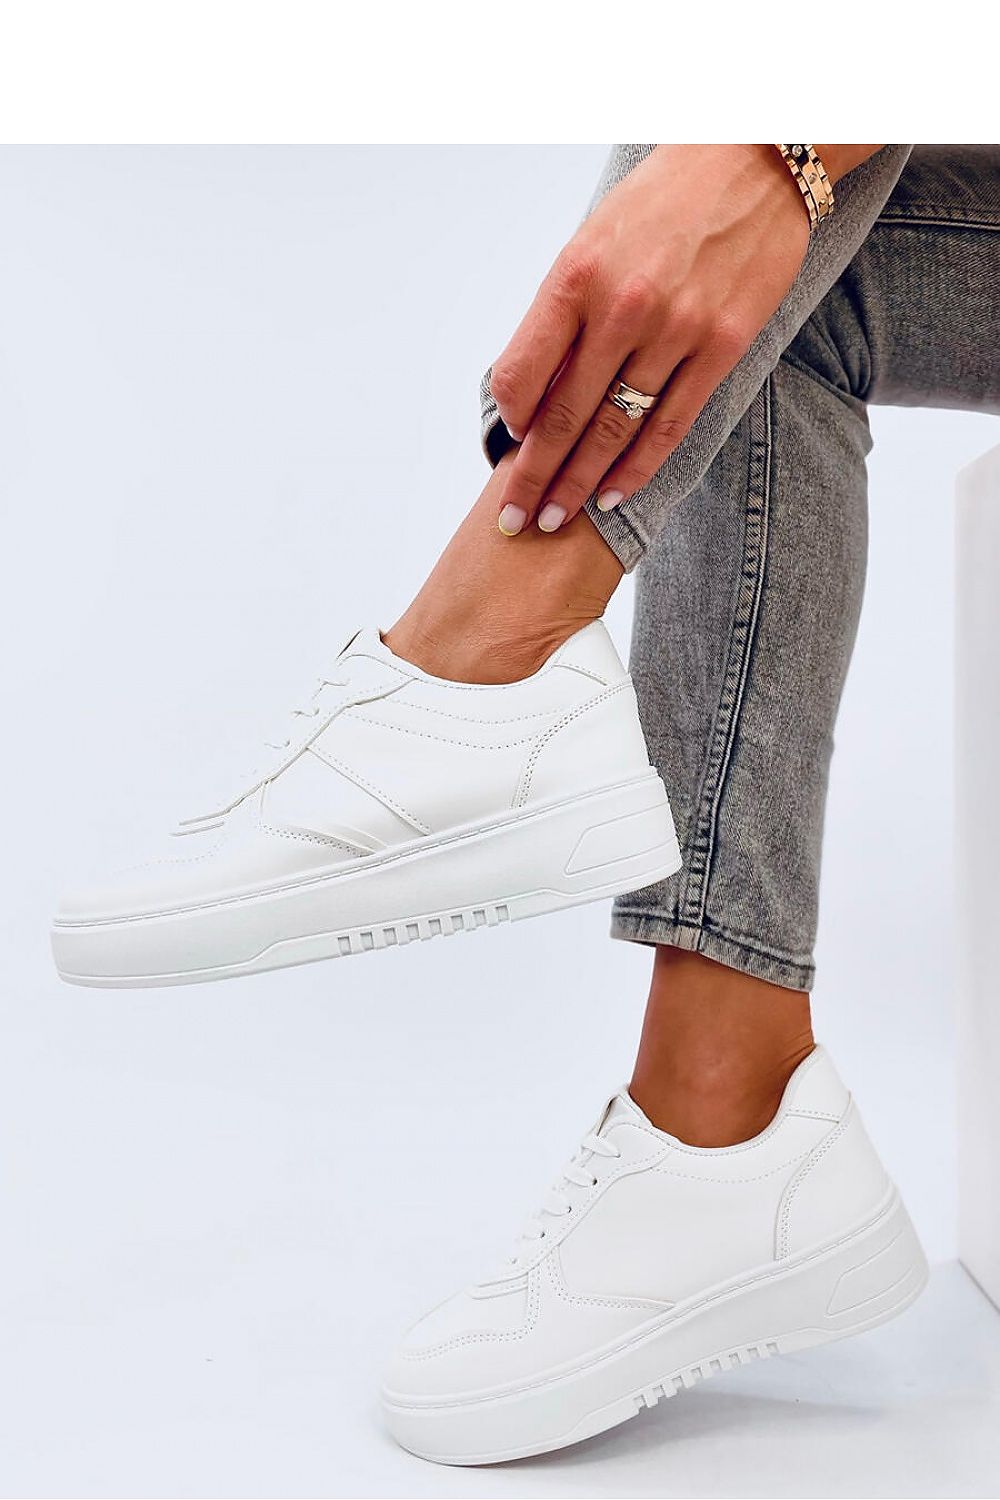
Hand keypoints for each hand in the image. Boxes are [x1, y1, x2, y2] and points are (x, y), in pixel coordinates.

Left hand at [490, 144, 811, 534]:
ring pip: (616, 429)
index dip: (510, 422)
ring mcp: (676, 329)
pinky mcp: (724, 345)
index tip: (507, 447)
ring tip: (556, 522)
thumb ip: (562, 314)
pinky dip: (640, 467)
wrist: (753, 158)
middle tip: (514, 522)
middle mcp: (622, 306)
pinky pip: (672, 424)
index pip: (522, 374)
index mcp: (575, 276)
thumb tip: (533, 389)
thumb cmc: (659, 202)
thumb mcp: (591, 241)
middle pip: (563, 416)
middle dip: (533, 478)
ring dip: (580, 484)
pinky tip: (614, 495)